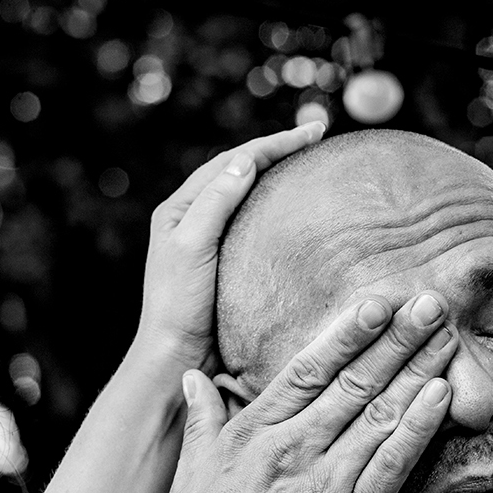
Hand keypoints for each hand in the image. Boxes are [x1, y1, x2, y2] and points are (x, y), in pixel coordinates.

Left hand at [133, 122, 325, 372]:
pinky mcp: (226, 268)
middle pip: (240, 173)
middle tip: (317, 139)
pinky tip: (297, 215)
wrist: (175, 359)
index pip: (233, 163)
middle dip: (277, 152)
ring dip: (277, 177)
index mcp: (179, 209)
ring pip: (248, 198)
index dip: (273, 144)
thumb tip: (245, 161)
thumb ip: (215, 202)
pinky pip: (254, 226)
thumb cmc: (178, 306)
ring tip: (309, 165)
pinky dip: (276, 211)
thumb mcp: (193, 247)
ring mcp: (210, 244)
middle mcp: (193, 221)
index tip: (313, 133)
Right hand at [153, 292, 458, 492]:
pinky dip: (418, 427)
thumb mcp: (191, 478)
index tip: (377, 301)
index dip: (346, 332)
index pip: (307, 370)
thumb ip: (201, 421)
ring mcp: (327, 488)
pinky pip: (393, 466)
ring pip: (380, 415)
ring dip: (418, 370)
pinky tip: (441, 396)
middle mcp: (293, 454)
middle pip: (354, 383)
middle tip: (430, 301)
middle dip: (396, 338)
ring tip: (447, 335)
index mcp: (255, 436)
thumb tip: (194, 378)